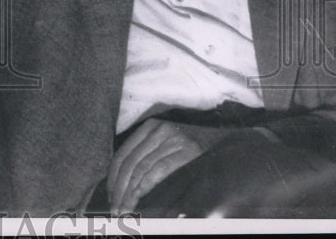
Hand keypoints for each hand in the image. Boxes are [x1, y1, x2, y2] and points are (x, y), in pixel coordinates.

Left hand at [106, 119, 225, 213]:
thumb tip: (123, 184)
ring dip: (129, 192)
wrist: (224, 142)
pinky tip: (138, 198)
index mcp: (150, 127)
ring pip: (141, 167)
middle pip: (130, 162)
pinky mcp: (185, 149)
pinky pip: (158, 170)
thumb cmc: (193, 149)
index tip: (110, 195)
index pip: (123, 154)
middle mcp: (158, 130)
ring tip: (124, 208)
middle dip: (119, 188)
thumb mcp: (166, 145)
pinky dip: (145, 186)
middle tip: (115, 207)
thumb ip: (147, 156)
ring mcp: (172, 138)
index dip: (113, 177)